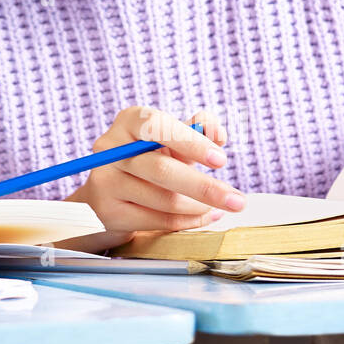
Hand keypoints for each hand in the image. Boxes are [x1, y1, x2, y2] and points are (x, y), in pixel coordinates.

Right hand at [60, 107, 244, 252]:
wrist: (114, 192)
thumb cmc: (153, 159)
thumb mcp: (175, 141)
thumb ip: (199, 130)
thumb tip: (216, 132)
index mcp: (129, 121)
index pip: (157, 126)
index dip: (191, 143)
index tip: (221, 160)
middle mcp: (110, 148)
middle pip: (161, 169)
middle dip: (204, 187)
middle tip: (237, 200)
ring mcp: (105, 181)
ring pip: (163, 200)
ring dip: (199, 207)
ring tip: (217, 207)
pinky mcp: (108, 212)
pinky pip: (157, 221)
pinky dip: (187, 222)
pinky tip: (203, 217)